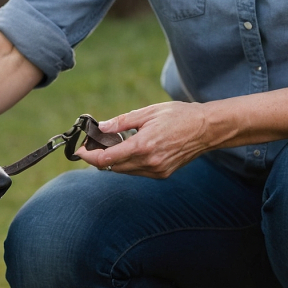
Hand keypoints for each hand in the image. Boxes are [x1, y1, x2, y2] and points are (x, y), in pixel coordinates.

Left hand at [72, 101, 217, 178]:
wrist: (207, 129)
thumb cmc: (179, 116)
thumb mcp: (148, 112)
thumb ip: (121, 122)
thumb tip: (100, 128)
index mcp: (143, 146)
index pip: (106, 159)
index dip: (89, 156)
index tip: (81, 151)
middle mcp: (149, 162)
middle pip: (112, 167)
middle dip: (100, 157)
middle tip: (95, 144)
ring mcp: (157, 171)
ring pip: (124, 171)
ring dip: (115, 161)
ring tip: (115, 144)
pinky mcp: (163, 174)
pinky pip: (138, 172)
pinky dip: (129, 163)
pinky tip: (133, 149)